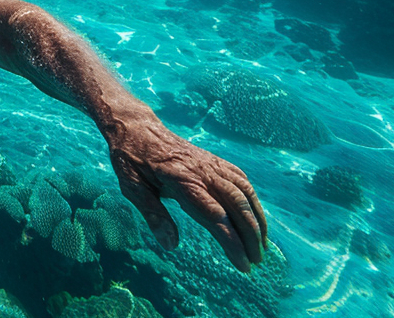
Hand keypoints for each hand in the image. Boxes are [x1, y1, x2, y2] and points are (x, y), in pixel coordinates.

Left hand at [107, 119, 267, 271]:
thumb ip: (153, 215)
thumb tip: (170, 245)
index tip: (243, 265)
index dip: (233, 243)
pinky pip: (241, 179)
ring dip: (257, 220)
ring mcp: (211, 164)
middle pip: (237, 206)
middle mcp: (202, 171)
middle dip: (251, 236)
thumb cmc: (131, 160)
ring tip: (261, 245)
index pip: (216, 217)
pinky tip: (255, 215)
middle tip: (256, 262)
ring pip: (245, 192)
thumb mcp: (132, 188)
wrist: (137, 128)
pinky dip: (252, 199)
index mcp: (182, 180)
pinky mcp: (214, 160)